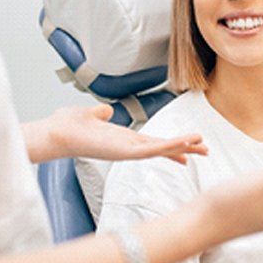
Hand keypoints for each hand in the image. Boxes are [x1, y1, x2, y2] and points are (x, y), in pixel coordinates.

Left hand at [25, 104, 207, 163]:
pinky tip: (183, 144)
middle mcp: (128, 147)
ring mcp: (127, 151)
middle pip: (163, 148)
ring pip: (161, 149)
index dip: (172, 144)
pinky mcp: (124, 152)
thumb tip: (106, 110)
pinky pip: (151, 150)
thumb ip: (100, 113)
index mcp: (123, 139)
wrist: (56, 133)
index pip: (153, 143)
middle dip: (185, 148)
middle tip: (206, 150)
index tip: (188, 147)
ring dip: (182, 146)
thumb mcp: (90, 115)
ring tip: (202, 145)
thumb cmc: (68, 126)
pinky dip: (168, 147)